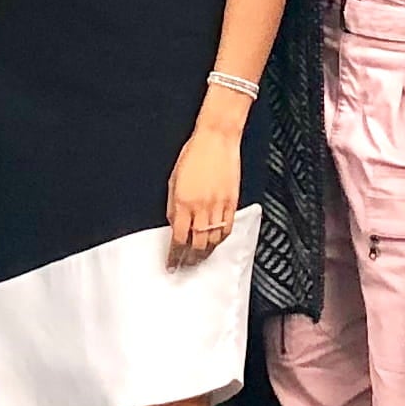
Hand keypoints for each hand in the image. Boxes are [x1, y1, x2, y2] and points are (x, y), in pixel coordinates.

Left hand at [164, 125, 241, 264]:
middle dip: (190, 259)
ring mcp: (219, 205)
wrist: (216, 139)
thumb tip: (175, 225)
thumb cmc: (193, 155)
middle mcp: (201, 207)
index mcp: (183, 202)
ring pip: (213, 240)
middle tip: (186, 265)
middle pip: (197, 244)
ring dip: (205, 253)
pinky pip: (228, 228)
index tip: (172, 264)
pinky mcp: (232, 202)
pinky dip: (221, 239)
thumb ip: (173, 206)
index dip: (174, 255)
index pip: (178, 238)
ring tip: (200, 258)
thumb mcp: (173, 180)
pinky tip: (216, 242)